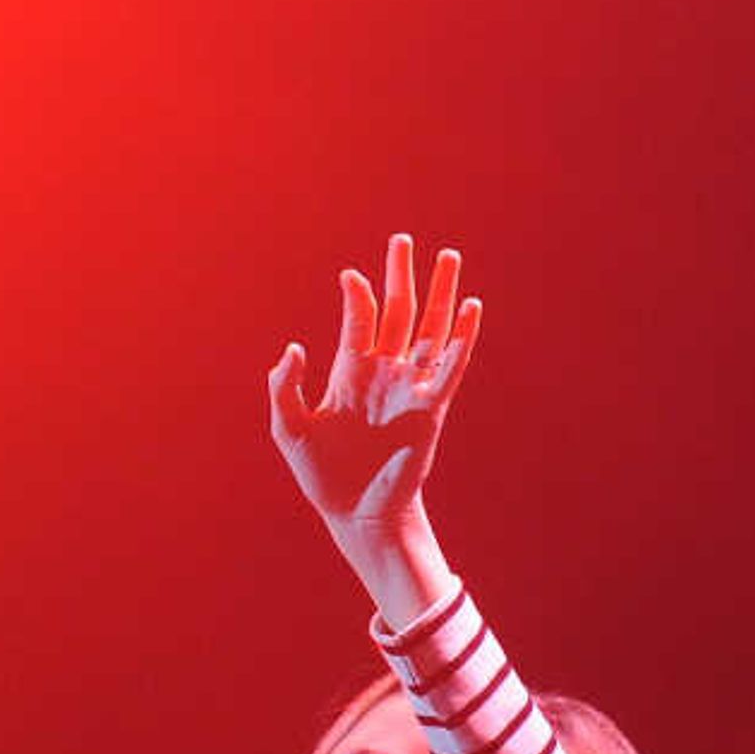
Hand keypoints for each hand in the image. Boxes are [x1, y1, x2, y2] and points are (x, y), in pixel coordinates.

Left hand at [268, 234, 480, 581]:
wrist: (356, 513)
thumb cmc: (321, 473)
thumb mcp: (289, 429)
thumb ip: (284, 388)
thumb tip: (293, 348)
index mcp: (349, 371)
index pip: (358, 319)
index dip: (356, 295)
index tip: (350, 277)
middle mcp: (383, 372)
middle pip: (396, 311)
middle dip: (400, 275)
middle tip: (403, 240)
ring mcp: (408, 388)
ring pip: (429, 330)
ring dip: (439, 295)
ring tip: (449, 257)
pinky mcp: (430, 409)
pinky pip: (448, 368)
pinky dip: (460, 339)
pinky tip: (470, 308)